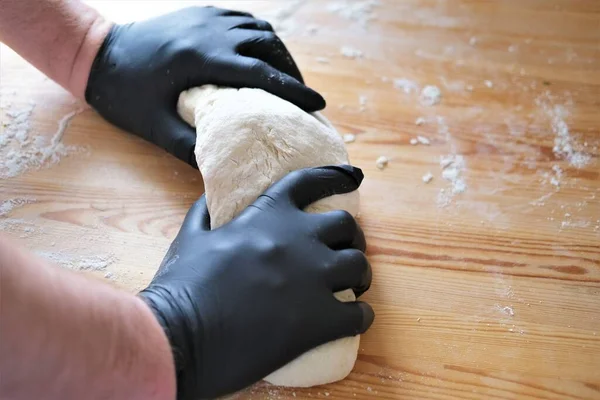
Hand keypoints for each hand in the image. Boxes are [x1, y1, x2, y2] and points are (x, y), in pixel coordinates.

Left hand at [85, 6, 324, 166]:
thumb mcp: (156, 128)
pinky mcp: (202, 12)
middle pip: (268, 47)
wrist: (98, 55)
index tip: (317, 104)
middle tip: (303, 96)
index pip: (261, 73)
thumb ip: (191, 147)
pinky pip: (244, 19)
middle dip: (292, 72)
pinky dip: (261, 37)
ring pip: (259, 29)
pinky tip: (263, 56)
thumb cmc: (125, 96)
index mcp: (201, 60)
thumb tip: (226, 166)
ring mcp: (207, 18)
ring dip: (279, 53)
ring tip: (287, 78)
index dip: (293, 90)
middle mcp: (210, 32)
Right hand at [139, 166, 373, 398]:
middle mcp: (299, 239)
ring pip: (360, 266)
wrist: (182, 335)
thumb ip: (204, 213)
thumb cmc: (183, 286)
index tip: (352, 179)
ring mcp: (313, 279)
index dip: (335, 176)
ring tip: (354, 286)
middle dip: (352, 237)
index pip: (311, 182)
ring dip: (361, 275)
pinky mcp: (320, 320)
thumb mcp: (190, 238)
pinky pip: (359, 314)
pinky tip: (354, 320)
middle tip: (345, 250)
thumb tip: (208, 198)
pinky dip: (361, 316)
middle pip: (347, 225)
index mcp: (268, 216)